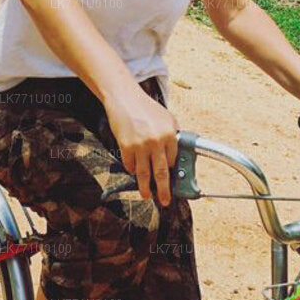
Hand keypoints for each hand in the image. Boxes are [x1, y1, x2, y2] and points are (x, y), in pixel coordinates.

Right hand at [104, 85, 178, 206]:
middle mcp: (156, 142)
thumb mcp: (167, 118)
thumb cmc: (146, 108)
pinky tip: (133, 172)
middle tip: (165, 200)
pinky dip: (131, 170)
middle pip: (161, 173)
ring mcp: (140, 146)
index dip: (172, 172)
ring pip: (144, 174)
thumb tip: (175, 155)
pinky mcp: (126, 147)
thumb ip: (172, 135)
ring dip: (145, 187)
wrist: (125, 98)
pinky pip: (130, 165)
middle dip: (164, 190)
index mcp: (169, 135)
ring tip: (146, 195)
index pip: (173, 161)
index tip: (172, 181)